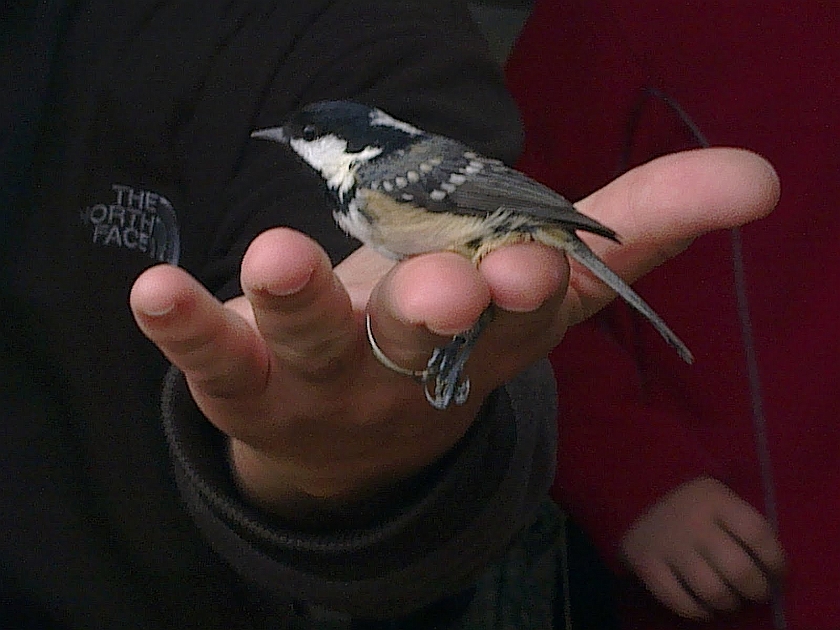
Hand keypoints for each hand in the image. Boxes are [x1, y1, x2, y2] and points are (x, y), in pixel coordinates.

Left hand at [129, 148, 777, 516]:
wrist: (355, 440)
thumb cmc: (454, 343)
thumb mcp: (544, 290)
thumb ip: (640, 222)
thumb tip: (758, 177)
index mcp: (487, 342)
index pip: (522, 315)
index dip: (527, 291)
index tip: (532, 264)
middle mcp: (411, 367)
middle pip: (427, 338)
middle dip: (436, 309)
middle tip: (445, 288)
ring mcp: (326, 383)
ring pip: (317, 345)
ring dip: (300, 303)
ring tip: (277, 260)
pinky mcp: (251, 384)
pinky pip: (217, 360)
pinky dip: (188, 328)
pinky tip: (153, 292)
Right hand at [620, 476, 786, 619]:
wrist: (629, 495)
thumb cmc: (689, 506)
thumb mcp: (716, 499)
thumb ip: (740, 524)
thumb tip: (771, 568)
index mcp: (714, 499)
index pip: (757, 533)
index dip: (775, 560)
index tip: (776, 573)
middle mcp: (691, 521)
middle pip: (738, 569)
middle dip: (756, 590)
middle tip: (756, 592)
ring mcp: (667, 544)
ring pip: (712, 590)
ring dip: (729, 603)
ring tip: (730, 600)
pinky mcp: (646, 564)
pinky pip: (680, 601)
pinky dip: (698, 611)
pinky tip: (704, 607)